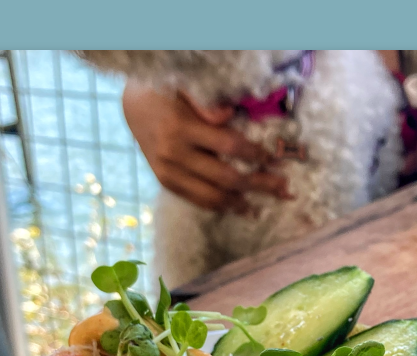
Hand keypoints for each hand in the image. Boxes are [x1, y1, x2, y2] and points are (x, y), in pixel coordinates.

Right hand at [122, 84, 291, 212]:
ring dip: (241, 204)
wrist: (132, 105)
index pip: (228, 145)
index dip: (255, 154)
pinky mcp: (165, 181)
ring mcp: (167, 172)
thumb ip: (207, 103)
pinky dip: (219, 206)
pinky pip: (196, 199)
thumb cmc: (165, 90)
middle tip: (284, 190)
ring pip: (211, 197)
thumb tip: (231, 117)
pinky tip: (238, 207)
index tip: (276, 158)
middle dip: (258, 184)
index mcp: (181, 128)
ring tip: (264, 206)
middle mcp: (173, 155)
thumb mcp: (185, 87)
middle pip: (226, 177)